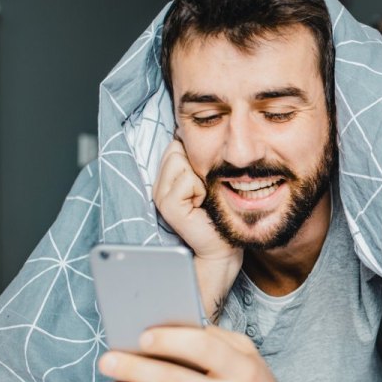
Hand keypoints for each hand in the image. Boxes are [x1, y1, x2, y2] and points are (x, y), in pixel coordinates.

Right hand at [153, 139, 241, 320]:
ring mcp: (160, 195)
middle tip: (203, 192)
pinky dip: (200, 189)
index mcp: (167, 179)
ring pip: (180, 160)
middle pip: (176, 148)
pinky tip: (200, 205)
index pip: (175, 145)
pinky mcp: (167, 205)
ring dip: (199, 178)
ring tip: (202, 199)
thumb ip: (196, 161)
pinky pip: (187, 179)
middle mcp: (159, 185)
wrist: (223, 247)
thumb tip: (190, 134)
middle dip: (196, 165)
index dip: (194, 156)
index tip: (203, 181)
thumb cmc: (219, 216)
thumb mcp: (207, 182)